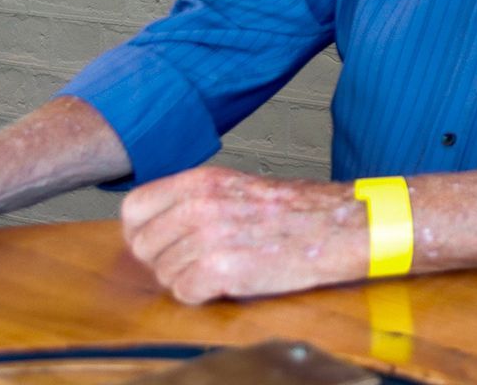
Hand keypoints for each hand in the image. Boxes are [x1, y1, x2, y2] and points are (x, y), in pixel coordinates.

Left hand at [120, 166, 368, 303]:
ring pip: (164, 273)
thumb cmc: (300, 209)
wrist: (342, 225)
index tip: (160, 242)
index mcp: (202, 181)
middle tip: (198, 261)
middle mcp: (199, 205)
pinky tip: (228, 282)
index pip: (134, 209)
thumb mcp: (239, 186)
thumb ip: (197, 200)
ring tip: (222, 269)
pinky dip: (202, 295)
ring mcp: (208, 237)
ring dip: (187, 279)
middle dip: (165, 260)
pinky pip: (184, 293)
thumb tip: (162, 224)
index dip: (142, 232)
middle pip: (144, 246)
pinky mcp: (222, 270)